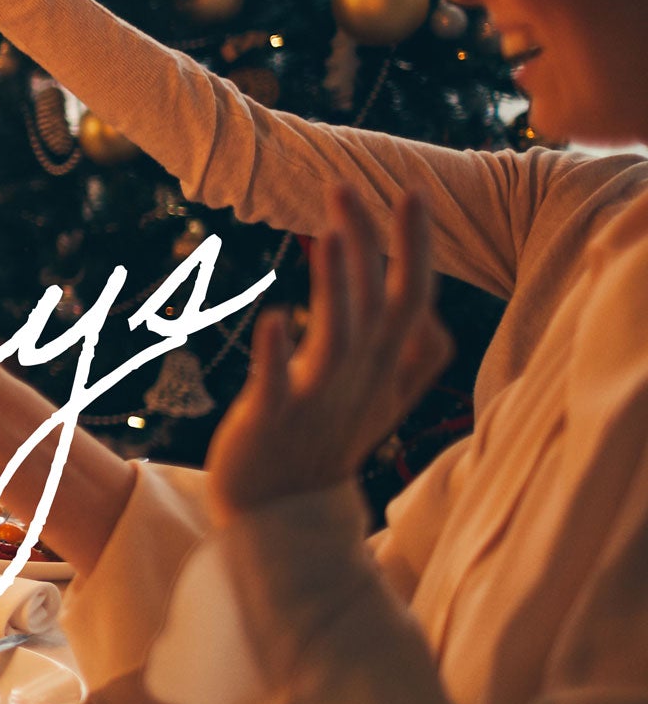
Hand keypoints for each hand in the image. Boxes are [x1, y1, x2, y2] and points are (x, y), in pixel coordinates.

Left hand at [207, 188, 449, 515]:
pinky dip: (277, 355)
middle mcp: (357, 382)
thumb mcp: (378, 403)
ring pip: (337, 339)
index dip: (414, 249)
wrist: (280, 517)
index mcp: (381, 371)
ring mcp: (316, 402)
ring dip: (336, 286)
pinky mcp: (270, 423)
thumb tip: (433, 320)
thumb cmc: (325, 446)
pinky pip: (276, 386)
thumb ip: (410, 362)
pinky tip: (274, 317)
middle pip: (378, 305)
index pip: (411, 300)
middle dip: (371, 245)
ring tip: (328, 234)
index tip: (411, 191)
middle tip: (347, 186)